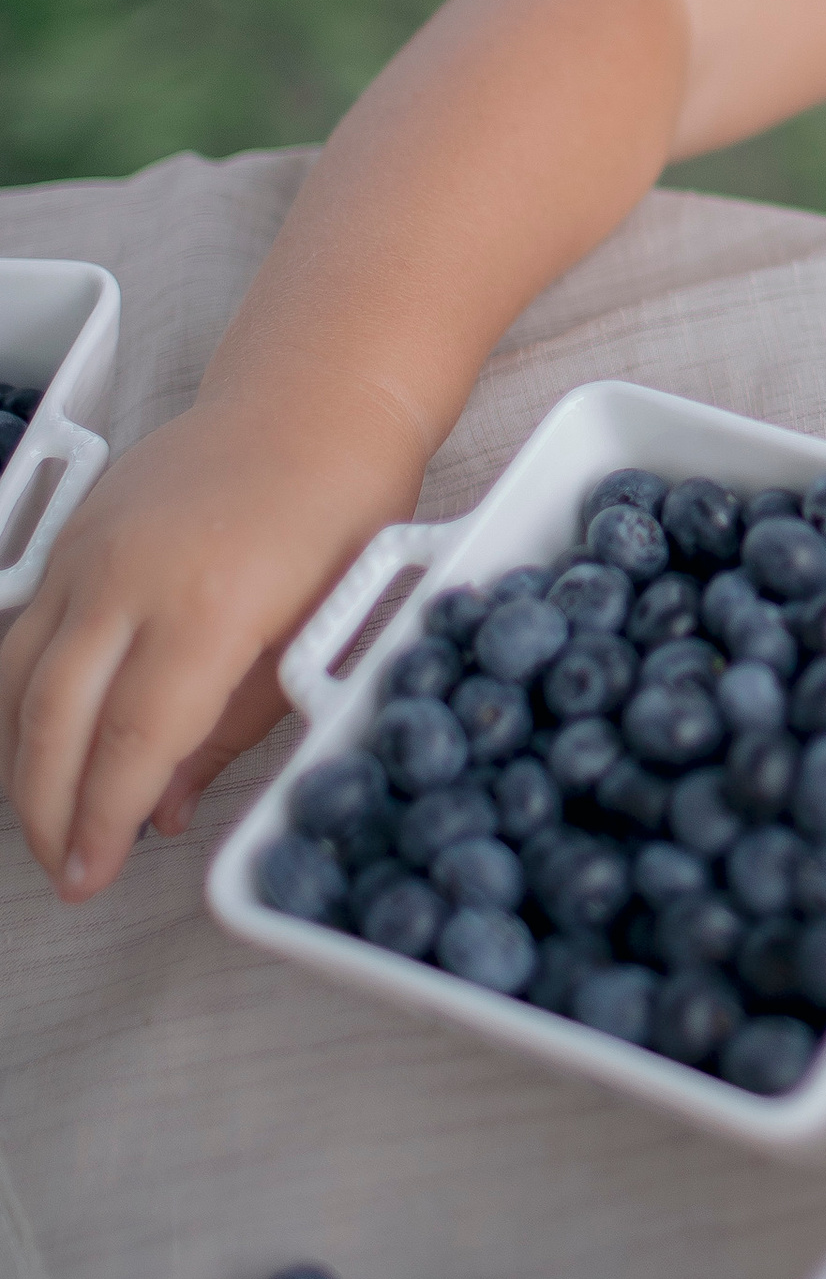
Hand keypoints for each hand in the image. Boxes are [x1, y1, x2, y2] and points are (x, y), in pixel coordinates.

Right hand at [0, 396, 410, 896]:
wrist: (312, 402)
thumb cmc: (341, 511)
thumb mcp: (313, 632)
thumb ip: (233, 728)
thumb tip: (167, 810)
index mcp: (207, 608)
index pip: (131, 743)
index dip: (102, 822)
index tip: (91, 876)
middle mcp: (129, 578)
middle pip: (54, 720)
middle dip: (47, 809)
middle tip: (63, 868)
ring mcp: (89, 551)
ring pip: (17, 677)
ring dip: (19, 759)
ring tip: (44, 818)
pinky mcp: (72, 535)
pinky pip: (20, 629)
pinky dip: (17, 695)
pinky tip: (35, 739)